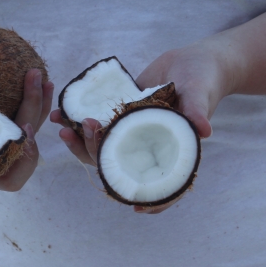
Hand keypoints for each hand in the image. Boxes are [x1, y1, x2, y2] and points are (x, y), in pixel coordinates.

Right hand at [0, 69, 53, 202]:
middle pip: (19, 167)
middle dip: (29, 152)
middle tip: (27, 125)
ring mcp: (5, 145)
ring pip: (32, 140)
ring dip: (40, 114)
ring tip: (43, 84)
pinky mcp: (14, 126)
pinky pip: (34, 119)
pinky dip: (42, 102)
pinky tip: (44, 81)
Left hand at [51, 38, 234, 213]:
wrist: (190, 59)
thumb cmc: (203, 78)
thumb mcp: (200, 92)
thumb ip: (197, 110)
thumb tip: (204, 131)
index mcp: (171, 152)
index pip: (162, 185)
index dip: (152, 200)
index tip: (135, 206)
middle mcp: (148, 148)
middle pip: (120, 166)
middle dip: (99, 155)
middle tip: (87, 128)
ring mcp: (131, 134)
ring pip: (104, 149)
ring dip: (81, 143)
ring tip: (63, 129)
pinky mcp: (119, 117)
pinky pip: (98, 125)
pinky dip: (78, 122)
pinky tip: (61, 113)